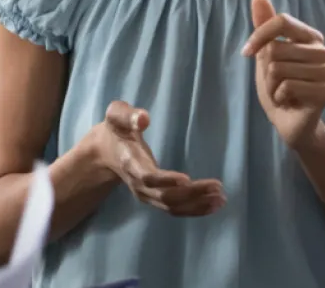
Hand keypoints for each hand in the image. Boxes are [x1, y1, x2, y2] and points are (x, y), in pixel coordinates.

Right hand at [89, 100, 224, 215]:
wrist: (104, 153)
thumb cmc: (115, 130)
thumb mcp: (115, 116)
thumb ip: (126, 115)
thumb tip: (143, 118)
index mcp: (130, 163)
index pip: (148, 178)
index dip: (166, 181)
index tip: (186, 180)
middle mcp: (139, 185)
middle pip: (165, 197)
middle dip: (192, 195)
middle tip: (218, 188)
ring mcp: (147, 195)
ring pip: (172, 207)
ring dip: (197, 205)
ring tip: (221, 198)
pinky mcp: (155, 198)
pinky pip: (175, 209)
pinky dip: (194, 209)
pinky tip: (213, 205)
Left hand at [242, 0, 324, 149]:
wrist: (289, 121)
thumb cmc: (279, 85)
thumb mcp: (266, 55)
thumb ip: (264, 27)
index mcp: (310, 36)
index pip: (282, 21)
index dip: (259, 36)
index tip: (246, 52)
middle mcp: (323, 50)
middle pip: (277, 48)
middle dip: (266, 70)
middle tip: (276, 82)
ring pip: (279, 68)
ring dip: (272, 86)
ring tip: (283, 92)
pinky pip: (287, 87)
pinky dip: (279, 97)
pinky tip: (289, 101)